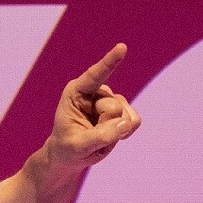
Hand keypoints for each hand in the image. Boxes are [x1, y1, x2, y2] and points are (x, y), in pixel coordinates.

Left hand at [42, 44, 142, 171]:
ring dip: (115, 131)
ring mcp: (110, 99)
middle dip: (106, 126)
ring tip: (98, 135)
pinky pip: (135, 120)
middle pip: (114, 106)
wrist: (71, 155)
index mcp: (76, 92)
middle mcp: (95, 91)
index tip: (122, 47)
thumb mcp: (78, 146)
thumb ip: (101, 136)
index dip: (109, 62)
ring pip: (126, 115)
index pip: (95, 75)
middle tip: (90, 136)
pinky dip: (126, 132)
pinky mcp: (122, 110)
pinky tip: (112, 135)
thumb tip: (126, 124)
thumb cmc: (68, 147)